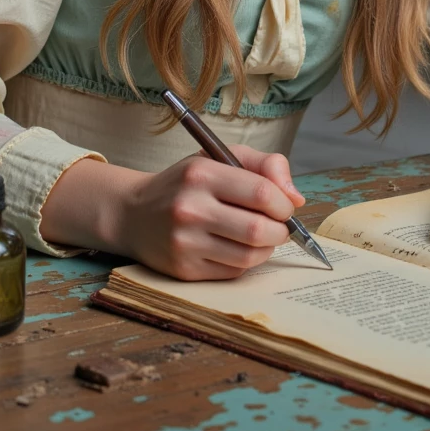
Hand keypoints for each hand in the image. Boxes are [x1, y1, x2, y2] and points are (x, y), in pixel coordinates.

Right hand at [41, 145, 303, 279]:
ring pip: (249, 256)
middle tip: (279, 226)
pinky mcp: (183, 270)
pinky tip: (238, 248)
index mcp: (201, 174)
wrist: (133, 214)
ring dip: (266, 249)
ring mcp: (185, 243)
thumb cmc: (185, 184)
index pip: (261, 193)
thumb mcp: (219, 158)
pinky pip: (232, 272)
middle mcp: (190, 208)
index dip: (283, 204)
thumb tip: (296, 198)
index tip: (284, 206)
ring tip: (262, 237)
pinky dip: (245, 262)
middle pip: (258, 230)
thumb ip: (265, 166)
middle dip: (280, 231)